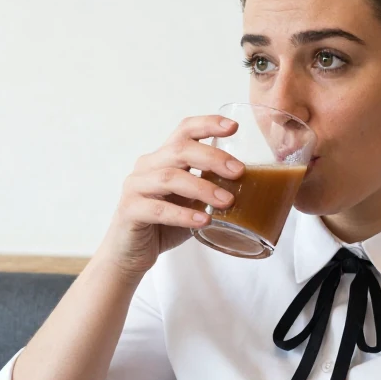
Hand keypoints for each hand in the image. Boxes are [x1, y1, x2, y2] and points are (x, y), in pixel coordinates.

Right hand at [95, 115, 243, 277]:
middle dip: (213, 158)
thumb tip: (251, 185)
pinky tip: (203, 220)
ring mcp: (136, 187)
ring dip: (202, 188)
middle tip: (238, 172)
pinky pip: (158, 209)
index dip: (208, 124)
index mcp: (163, 158)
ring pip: (170, 177)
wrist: (130, 255)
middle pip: (180, 149)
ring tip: (227, 201)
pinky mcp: (130, 210)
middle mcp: (147, 166)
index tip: (234, 127)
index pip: (185, 131)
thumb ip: (210, 189)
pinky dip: (183, 214)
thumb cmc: (164, 226)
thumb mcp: (191, 202)